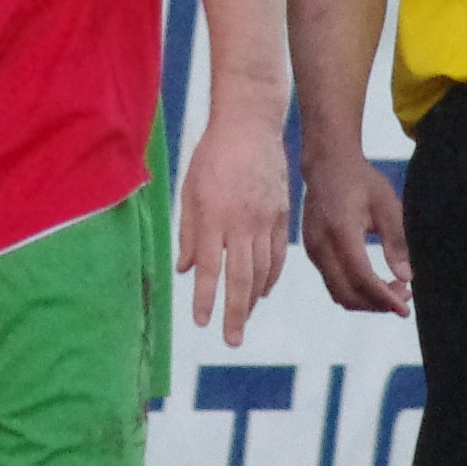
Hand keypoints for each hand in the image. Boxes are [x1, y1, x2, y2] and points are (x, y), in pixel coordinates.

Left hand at [177, 114, 289, 347]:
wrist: (250, 124)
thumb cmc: (212, 156)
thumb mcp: (189, 191)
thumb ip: (187, 233)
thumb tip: (183, 271)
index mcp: (214, 215)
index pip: (208, 267)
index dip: (204, 298)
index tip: (200, 322)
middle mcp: (242, 221)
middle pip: (241, 277)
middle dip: (235, 313)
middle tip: (231, 341)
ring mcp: (267, 219)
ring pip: (263, 270)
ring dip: (252, 299)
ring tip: (242, 319)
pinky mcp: (283, 214)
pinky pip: (279, 254)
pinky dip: (271, 277)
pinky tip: (262, 291)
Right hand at [301, 144, 410, 316]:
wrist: (327, 165)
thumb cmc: (361, 180)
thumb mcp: (387, 205)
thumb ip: (396, 241)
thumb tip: (406, 277)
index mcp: (340, 229)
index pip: (361, 275)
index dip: (383, 297)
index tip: (405, 309)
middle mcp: (321, 244)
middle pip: (347, 293)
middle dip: (377, 304)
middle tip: (405, 298)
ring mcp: (312, 250)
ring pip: (338, 293)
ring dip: (367, 301)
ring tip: (394, 291)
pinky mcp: (312, 253)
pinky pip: (332, 283)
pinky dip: (355, 291)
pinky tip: (375, 283)